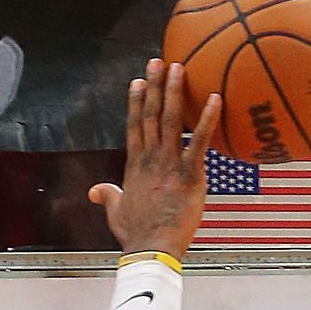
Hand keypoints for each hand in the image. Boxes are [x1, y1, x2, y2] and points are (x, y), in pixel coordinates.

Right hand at [88, 59, 219, 260]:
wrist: (151, 248)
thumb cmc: (136, 234)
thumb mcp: (115, 211)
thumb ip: (107, 196)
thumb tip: (94, 191)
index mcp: (135, 164)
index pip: (135, 125)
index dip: (136, 101)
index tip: (138, 81)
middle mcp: (150, 158)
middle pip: (150, 114)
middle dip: (154, 85)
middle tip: (159, 61)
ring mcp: (169, 163)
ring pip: (170, 119)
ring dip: (174, 91)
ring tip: (179, 67)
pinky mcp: (189, 173)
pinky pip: (199, 140)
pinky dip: (207, 118)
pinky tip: (216, 98)